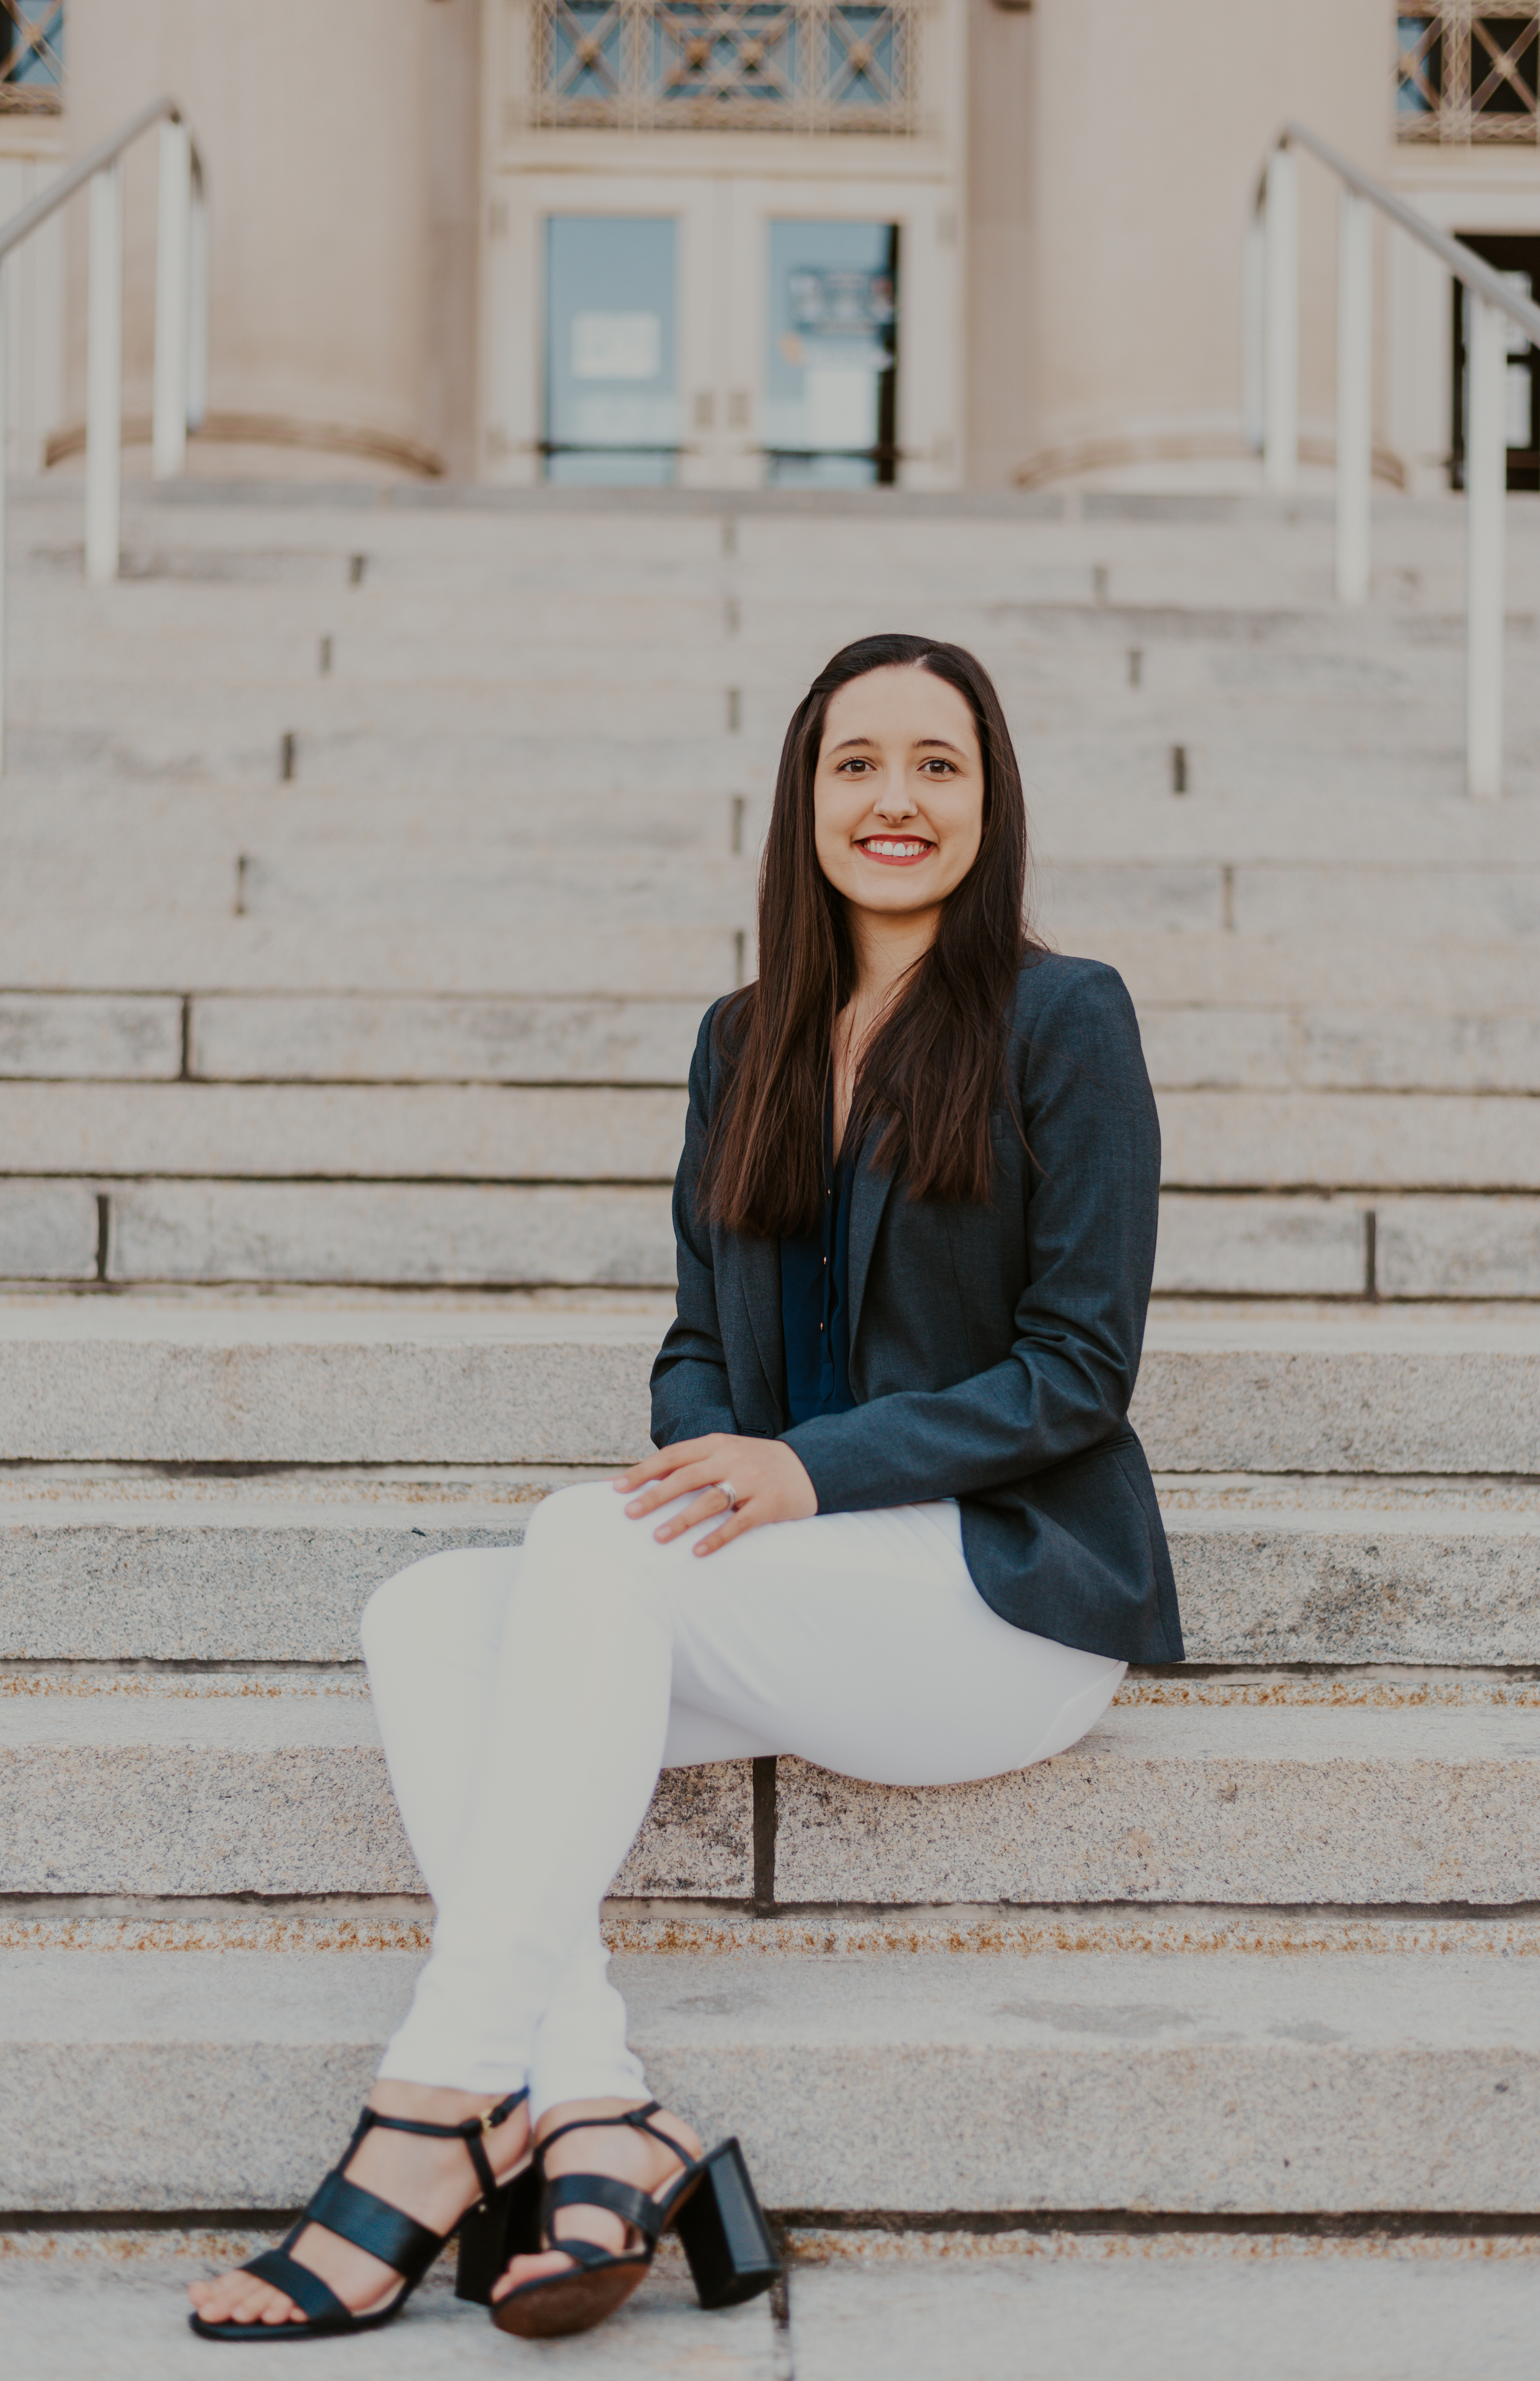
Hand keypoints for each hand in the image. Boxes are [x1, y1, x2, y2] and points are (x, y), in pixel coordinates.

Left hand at [616, 1432, 816, 1555]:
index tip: (619, 1487)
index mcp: (717, 1444)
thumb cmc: (758, 1462)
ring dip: (682, 1520)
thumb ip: (696, 1462)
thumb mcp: (727, 1452)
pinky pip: (739, 1523)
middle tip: (630, 1513)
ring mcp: (751, 1481)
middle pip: (686, 1477)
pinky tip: (698, 1551)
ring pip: (710, 1500)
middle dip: (655, 1496)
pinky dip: (717, 1537)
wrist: (811, 1465)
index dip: (644, 1471)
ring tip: (658, 1537)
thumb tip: (653, 1478)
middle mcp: (731, 1459)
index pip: (673, 1455)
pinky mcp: (768, 1504)